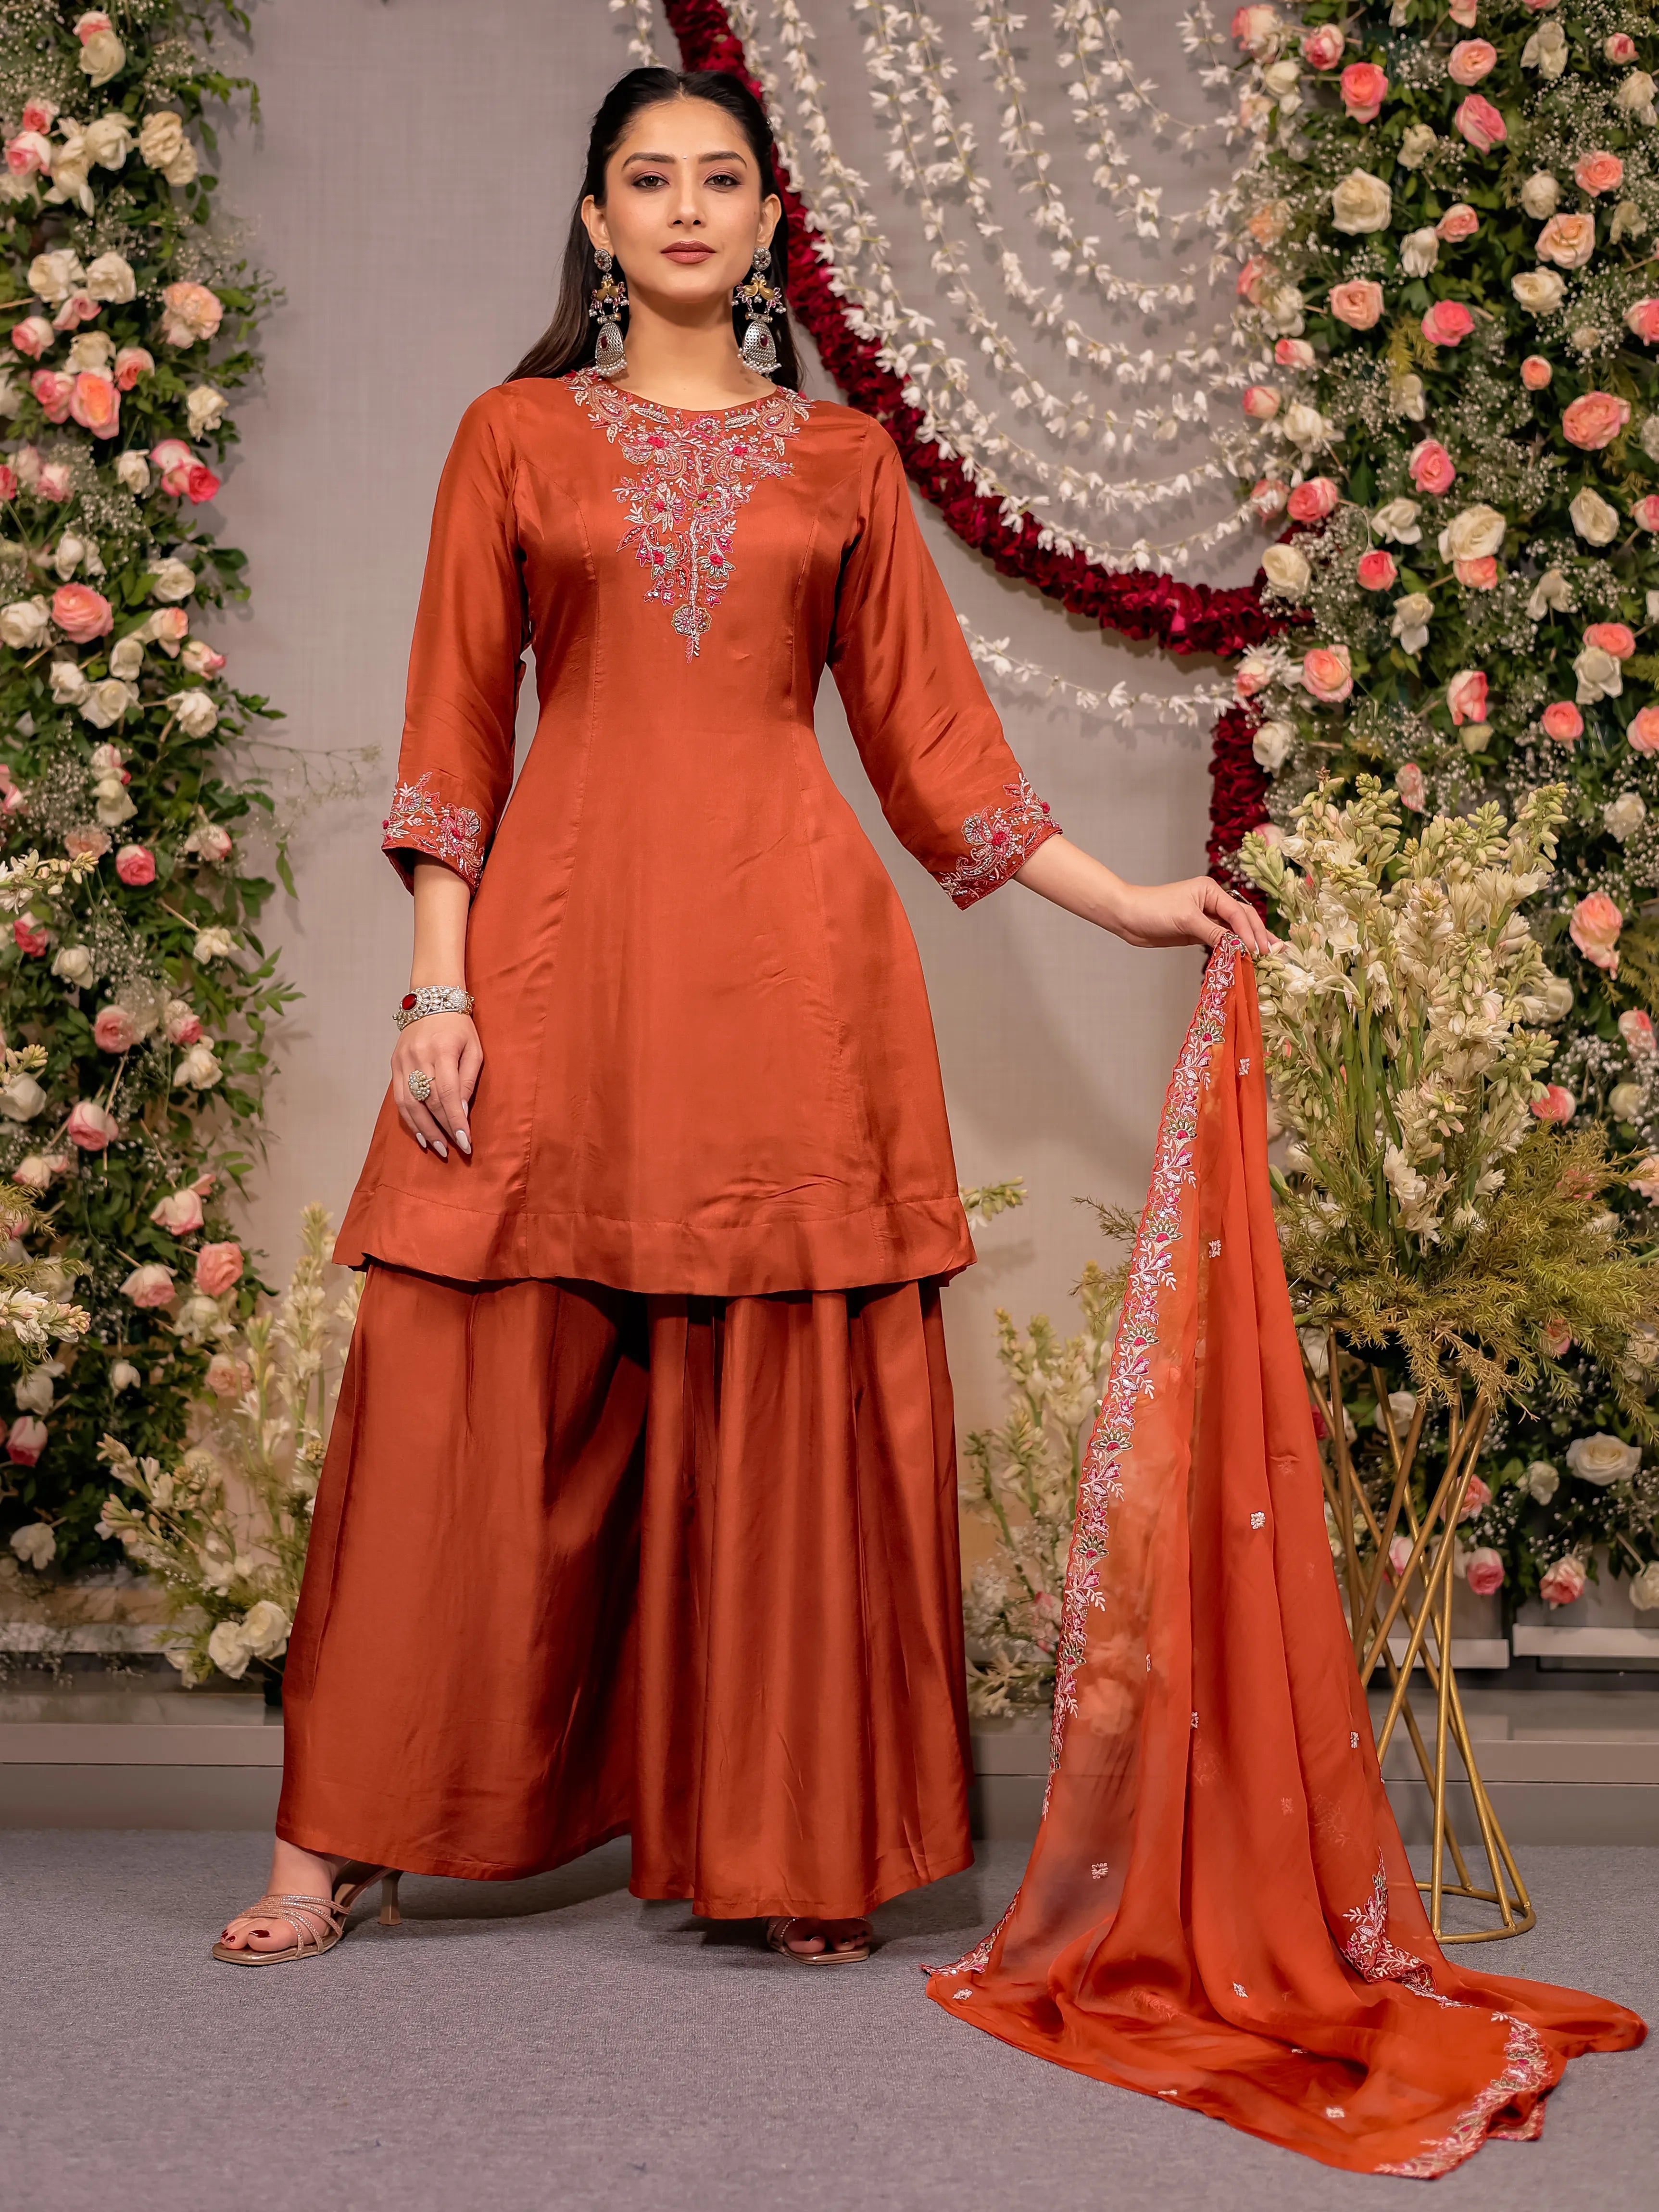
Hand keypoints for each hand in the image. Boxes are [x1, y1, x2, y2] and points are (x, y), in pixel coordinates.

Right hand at [392, 1010, 480, 1161]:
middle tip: (453, 1150)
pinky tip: (420, 1133)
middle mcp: (418, 1057)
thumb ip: (468, 1080)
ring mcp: (402, 1061)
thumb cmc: (459, 1027)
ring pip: (409, 1103)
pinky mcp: (394, 1064)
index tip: (465, 1142)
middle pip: (428, 1102)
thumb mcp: (474, 1049)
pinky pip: (399, 1097)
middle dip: (441, 1129)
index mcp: (442, 1051)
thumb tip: (462, 1112)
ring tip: (437, 1147)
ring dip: (423, 1129)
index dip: (456, 1121)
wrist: (432, 1001)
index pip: (448, 1094)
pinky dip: (409, 1118)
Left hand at [1108, 874, 1277, 956]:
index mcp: (1211, 891)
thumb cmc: (1153, 909)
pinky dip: (1233, 949)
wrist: (1128, 916)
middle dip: (1257, 935)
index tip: (1259, 950)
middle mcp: (1212, 902)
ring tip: (1266, 957)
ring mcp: (1205, 917)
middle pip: (1242, 919)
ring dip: (1248, 943)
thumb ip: (1213, 932)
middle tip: (1273, 953)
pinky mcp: (1198, 932)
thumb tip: (1238, 945)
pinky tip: (1243, 958)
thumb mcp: (1186, 920)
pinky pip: (1221, 940)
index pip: (1238, 912)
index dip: (1250, 932)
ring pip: (1234, 931)